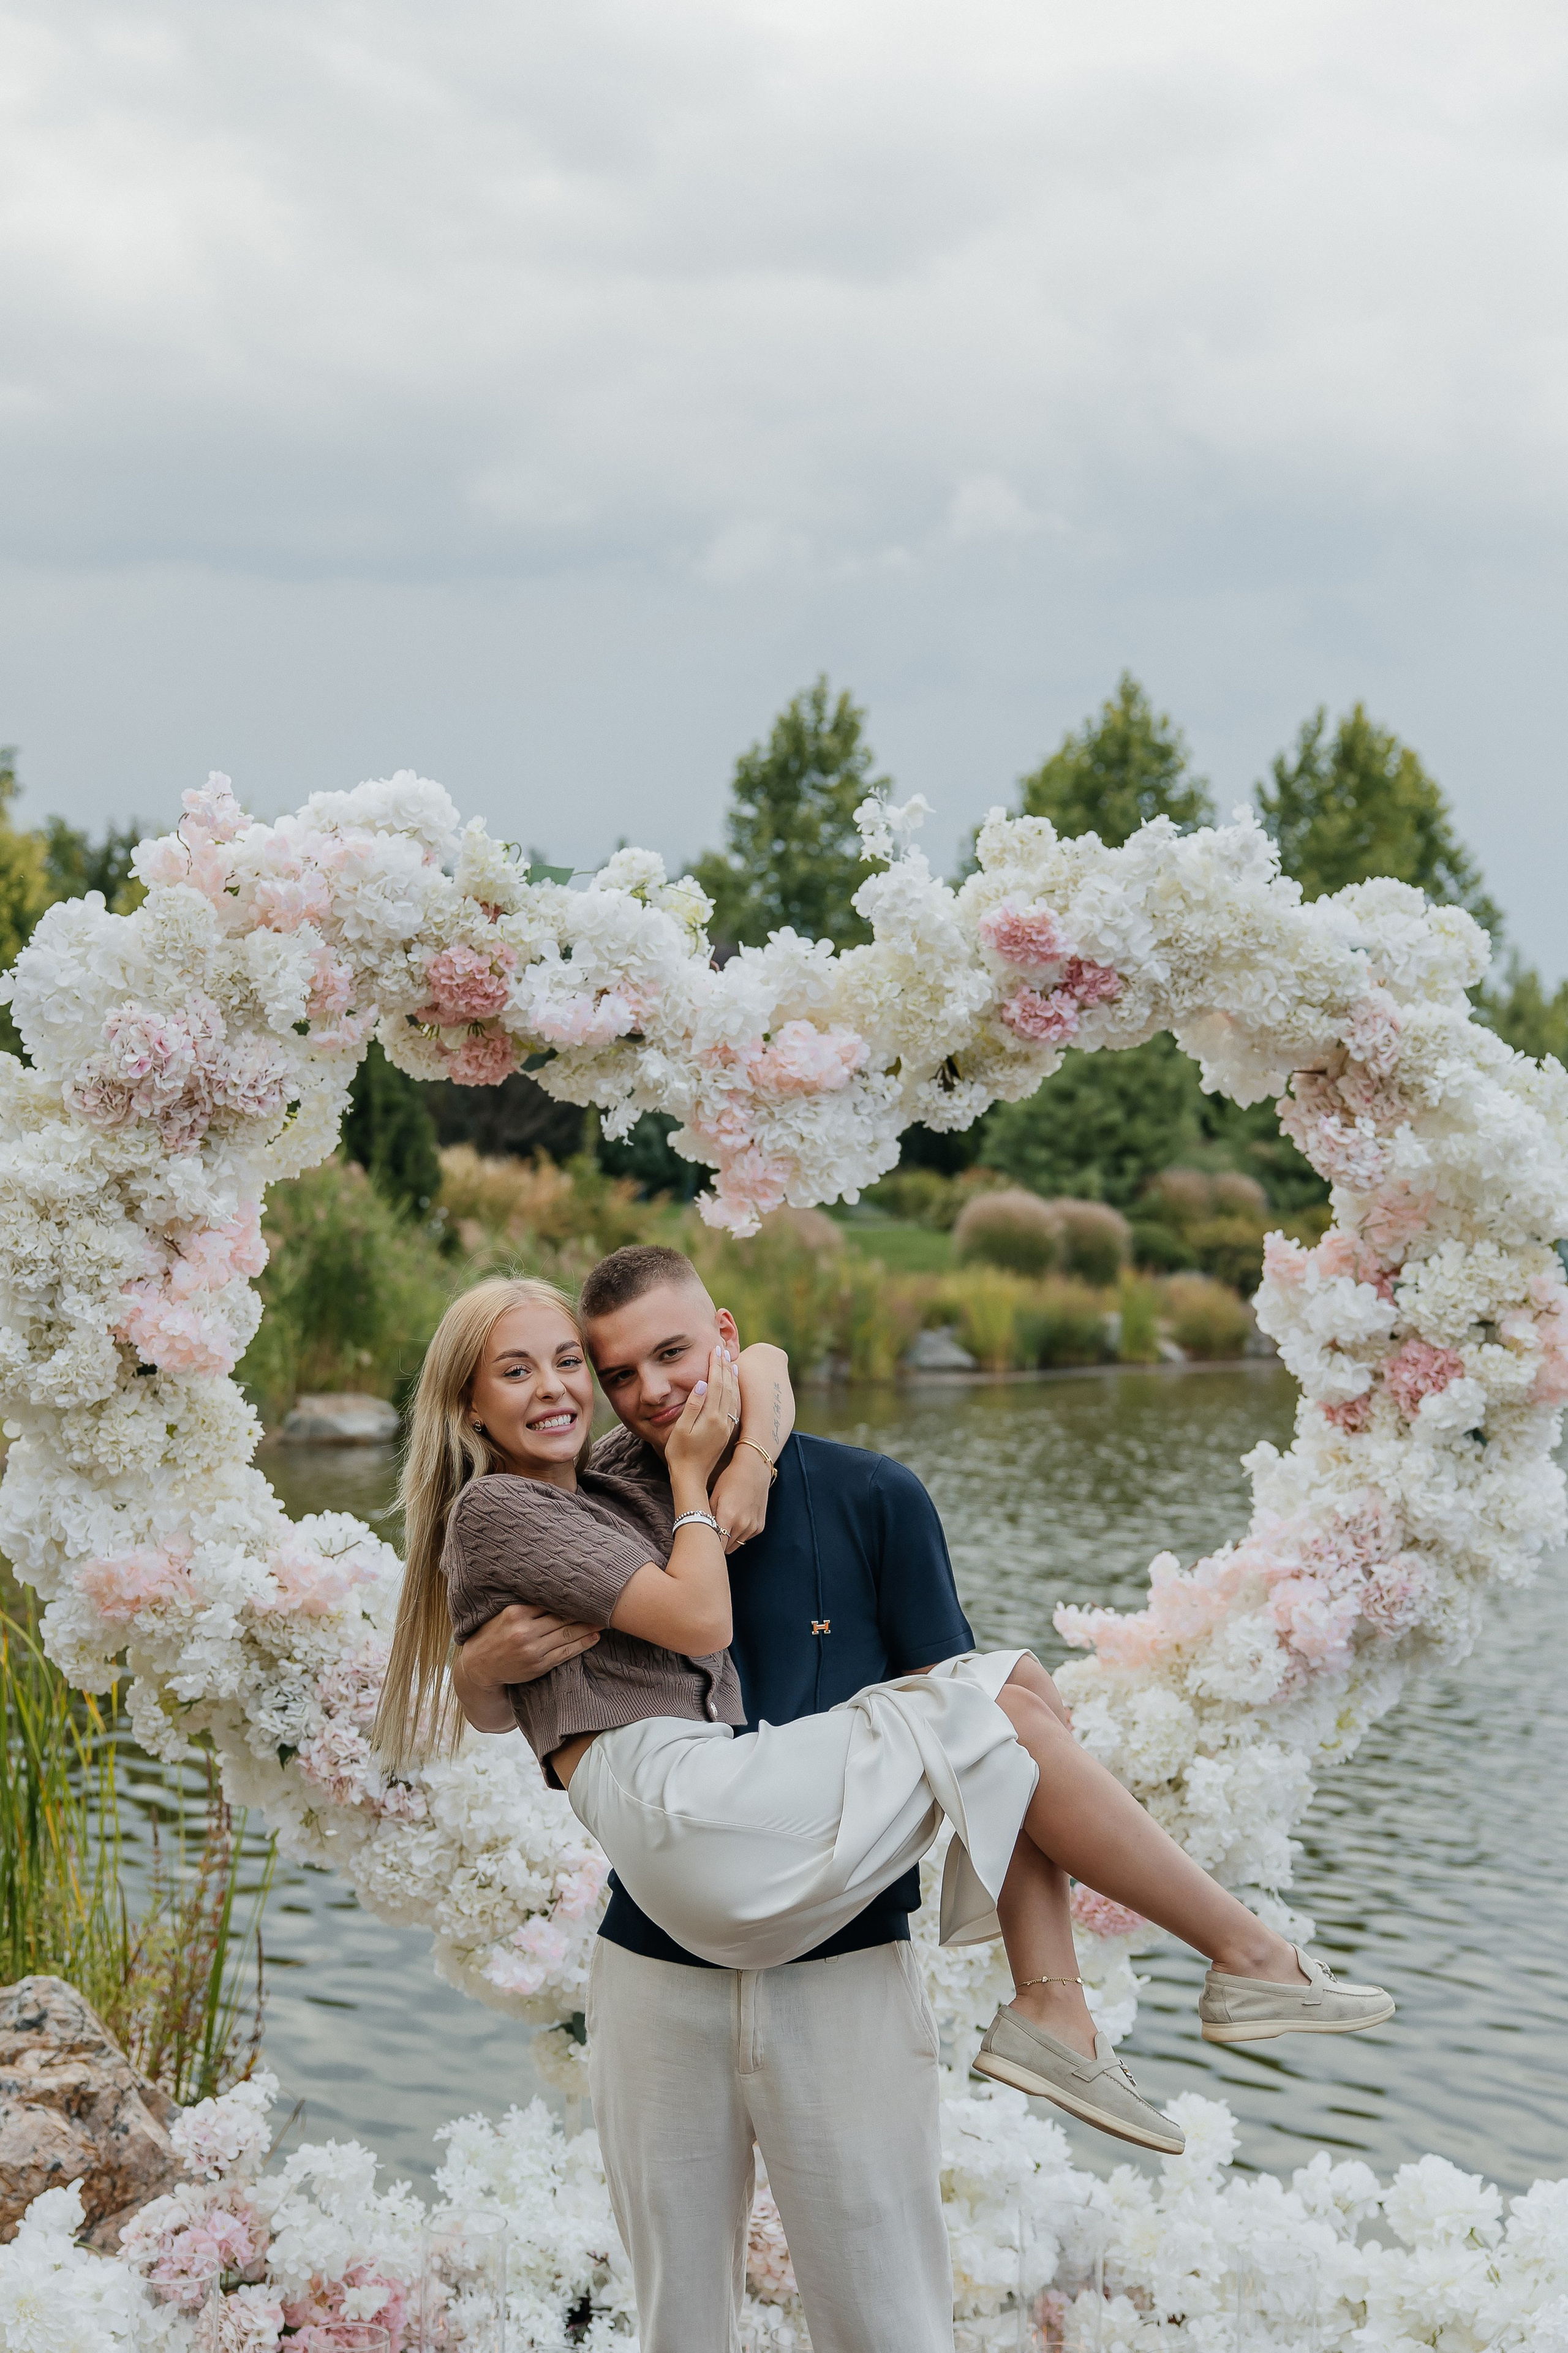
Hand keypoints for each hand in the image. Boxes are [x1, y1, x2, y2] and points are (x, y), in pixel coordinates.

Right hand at [458, 1602, 598, 1699]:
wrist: (478, 1666)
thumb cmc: (491, 1634)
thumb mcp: (502, 1614)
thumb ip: (525, 1604)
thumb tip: (552, 1588)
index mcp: (515, 1613)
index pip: (549, 1601)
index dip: (569, 1596)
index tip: (586, 1589)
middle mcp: (524, 1631)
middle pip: (562, 1617)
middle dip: (584, 1610)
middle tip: (605, 1602)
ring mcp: (533, 1650)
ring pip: (567, 1635)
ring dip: (588, 1627)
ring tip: (605, 1619)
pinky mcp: (539, 1665)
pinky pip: (565, 1653)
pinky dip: (582, 1644)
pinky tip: (594, 1637)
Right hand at [664, 1342, 740, 1493]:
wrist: (691, 1478)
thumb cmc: (679, 1454)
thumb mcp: (680, 1429)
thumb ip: (692, 1405)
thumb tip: (702, 1383)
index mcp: (710, 1417)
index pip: (715, 1384)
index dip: (715, 1366)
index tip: (714, 1350)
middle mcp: (722, 1420)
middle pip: (727, 1387)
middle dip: (725, 1367)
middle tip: (723, 1349)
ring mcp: (727, 1427)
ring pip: (733, 1396)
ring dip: (732, 1378)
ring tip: (731, 1362)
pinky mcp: (727, 1433)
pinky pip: (735, 1407)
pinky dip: (735, 1392)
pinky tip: (733, 1387)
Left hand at [709, 1447, 771, 1551]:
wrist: (754, 1470)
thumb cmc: (730, 1480)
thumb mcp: (714, 1496)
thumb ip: (708, 1517)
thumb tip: (701, 1533)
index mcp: (728, 1517)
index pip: (716, 1545)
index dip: (709, 1546)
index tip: (702, 1544)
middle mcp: (742, 1524)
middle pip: (725, 1547)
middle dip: (717, 1544)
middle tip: (709, 1536)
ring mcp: (753, 1526)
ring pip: (735, 1544)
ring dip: (728, 1539)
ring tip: (723, 1526)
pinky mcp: (760, 1527)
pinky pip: (745, 1538)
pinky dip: (739, 1534)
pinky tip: (736, 1520)